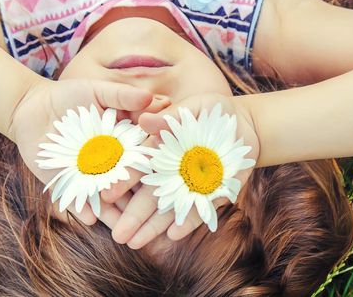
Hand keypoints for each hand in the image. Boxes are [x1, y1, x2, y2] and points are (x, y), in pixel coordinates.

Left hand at [8, 78, 158, 225]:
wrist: (32, 107)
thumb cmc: (70, 96)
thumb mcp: (98, 91)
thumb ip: (123, 96)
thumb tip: (151, 98)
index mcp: (128, 140)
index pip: (146, 157)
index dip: (155, 165)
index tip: (164, 171)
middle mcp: (115, 162)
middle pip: (131, 183)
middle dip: (139, 200)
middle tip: (147, 210)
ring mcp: (94, 176)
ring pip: (110, 198)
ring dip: (117, 214)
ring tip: (125, 228)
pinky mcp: (70, 184)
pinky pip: (79, 201)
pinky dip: (85, 210)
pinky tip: (91, 218)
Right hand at [108, 93, 259, 248]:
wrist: (245, 125)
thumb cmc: (213, 111)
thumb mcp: (194, 108)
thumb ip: (171, 117)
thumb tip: (144, 119)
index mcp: (160, 150)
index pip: (138, 169)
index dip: (123, 182)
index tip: (107, 195)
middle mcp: (171, 173)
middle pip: (148, 196)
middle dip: (133, 216)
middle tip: (118, 234)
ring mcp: (190, 187)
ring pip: (169, 210)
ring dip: (152, 227)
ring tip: (134, 243)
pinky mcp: (211, 196)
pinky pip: (198, 212)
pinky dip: (187, 223)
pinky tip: (173, 235)